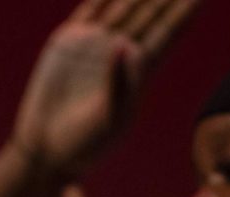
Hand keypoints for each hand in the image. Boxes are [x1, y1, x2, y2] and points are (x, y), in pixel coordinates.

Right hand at [0, 0, 200, 196]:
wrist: (46, 148)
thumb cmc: (85, 142)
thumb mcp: (109, 117)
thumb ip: (119, 82)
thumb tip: (121, 44)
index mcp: (139, 70)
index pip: (168, 31)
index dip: (183, 10)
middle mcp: (120, 52)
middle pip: (150, 11)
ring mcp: (93, 44)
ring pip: (122, 4)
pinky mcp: (67, 41)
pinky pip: (89, 8)